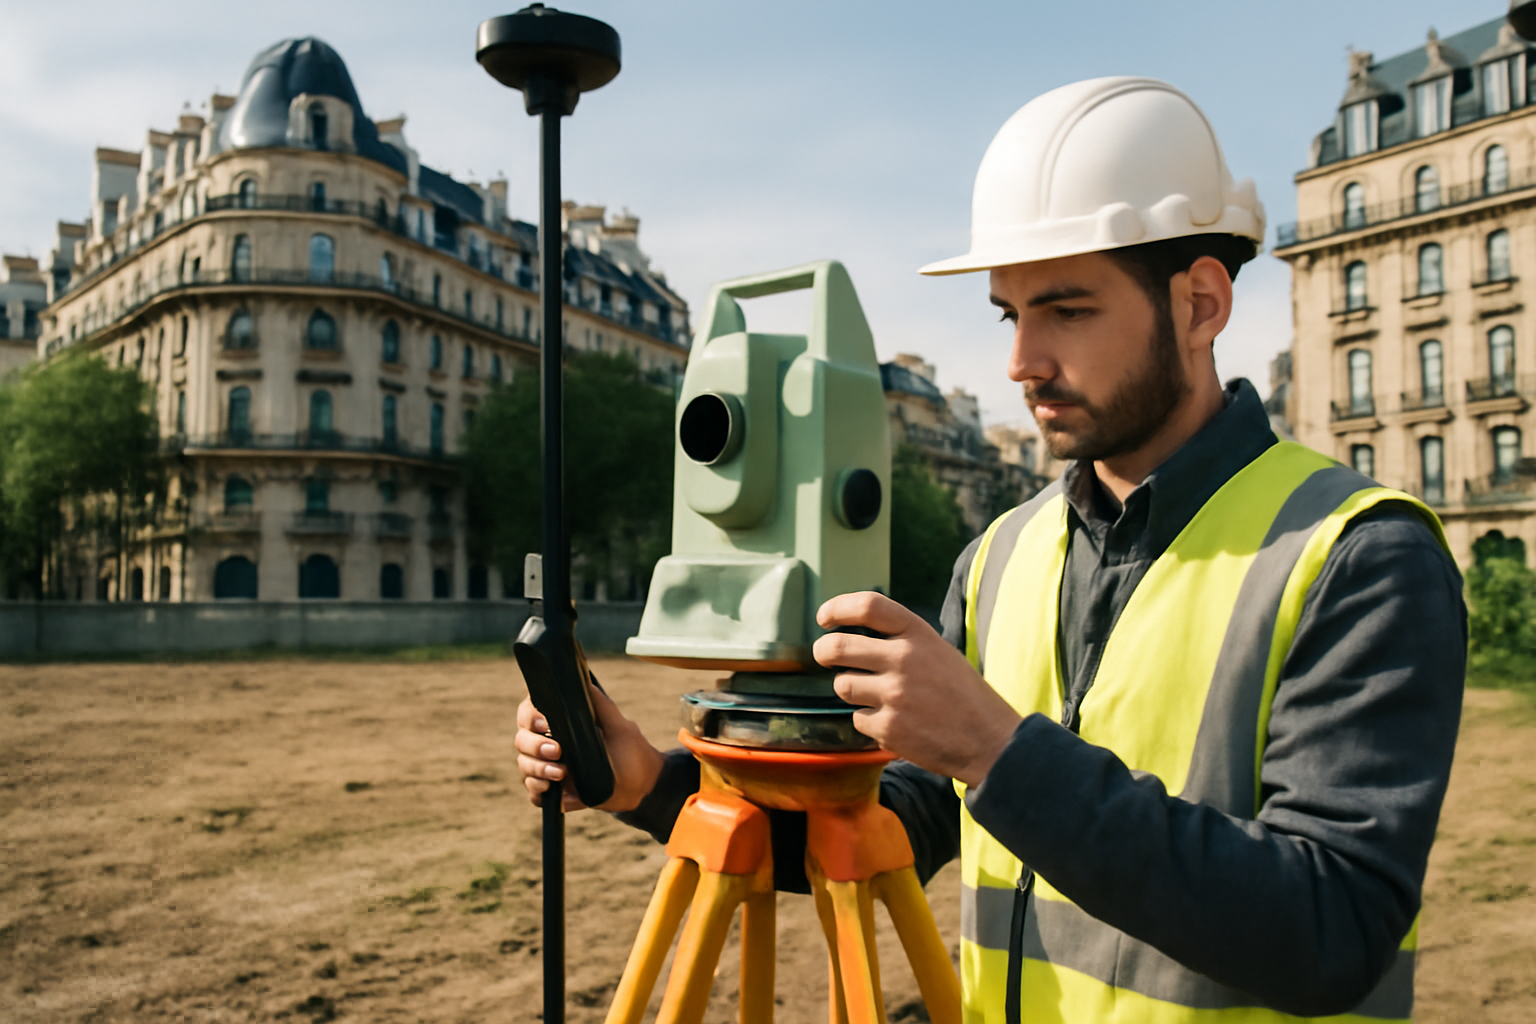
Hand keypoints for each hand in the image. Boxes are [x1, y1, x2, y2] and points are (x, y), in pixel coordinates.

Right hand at [514, 681, 664, 813]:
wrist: (643, 787)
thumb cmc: (631, 751)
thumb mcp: (619, 726)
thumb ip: (600, 704)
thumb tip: (583, 680)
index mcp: (560, 723)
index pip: (529, 712)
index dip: (530, 716)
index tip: (545, 722)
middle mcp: (548, 743)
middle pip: (522, 739)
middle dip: (535, 745)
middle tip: (557, 751)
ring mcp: (549, 768)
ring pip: (524, 765)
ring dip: (537, 768)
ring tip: (561, 773)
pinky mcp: (553, 792)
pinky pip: (533, 791)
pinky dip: (537, 790)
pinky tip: (550, 789)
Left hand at [812, 592, 1020, 787]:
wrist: (989, 740)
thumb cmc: (961, 693)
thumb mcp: (938, 650)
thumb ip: (901, 639)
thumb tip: (852, 631)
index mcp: (919, 634)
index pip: (867, 606)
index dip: (838, 608)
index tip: (824, 617)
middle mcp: (904, 659)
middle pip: (837, 647)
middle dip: (823, 651)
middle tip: (824, 656)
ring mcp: (894, 695)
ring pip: (843, 685)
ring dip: (853, 690)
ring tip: (880, 697)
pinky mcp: (888, 728)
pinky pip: (857, 718)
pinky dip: (870, 721)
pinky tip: (897, 722)